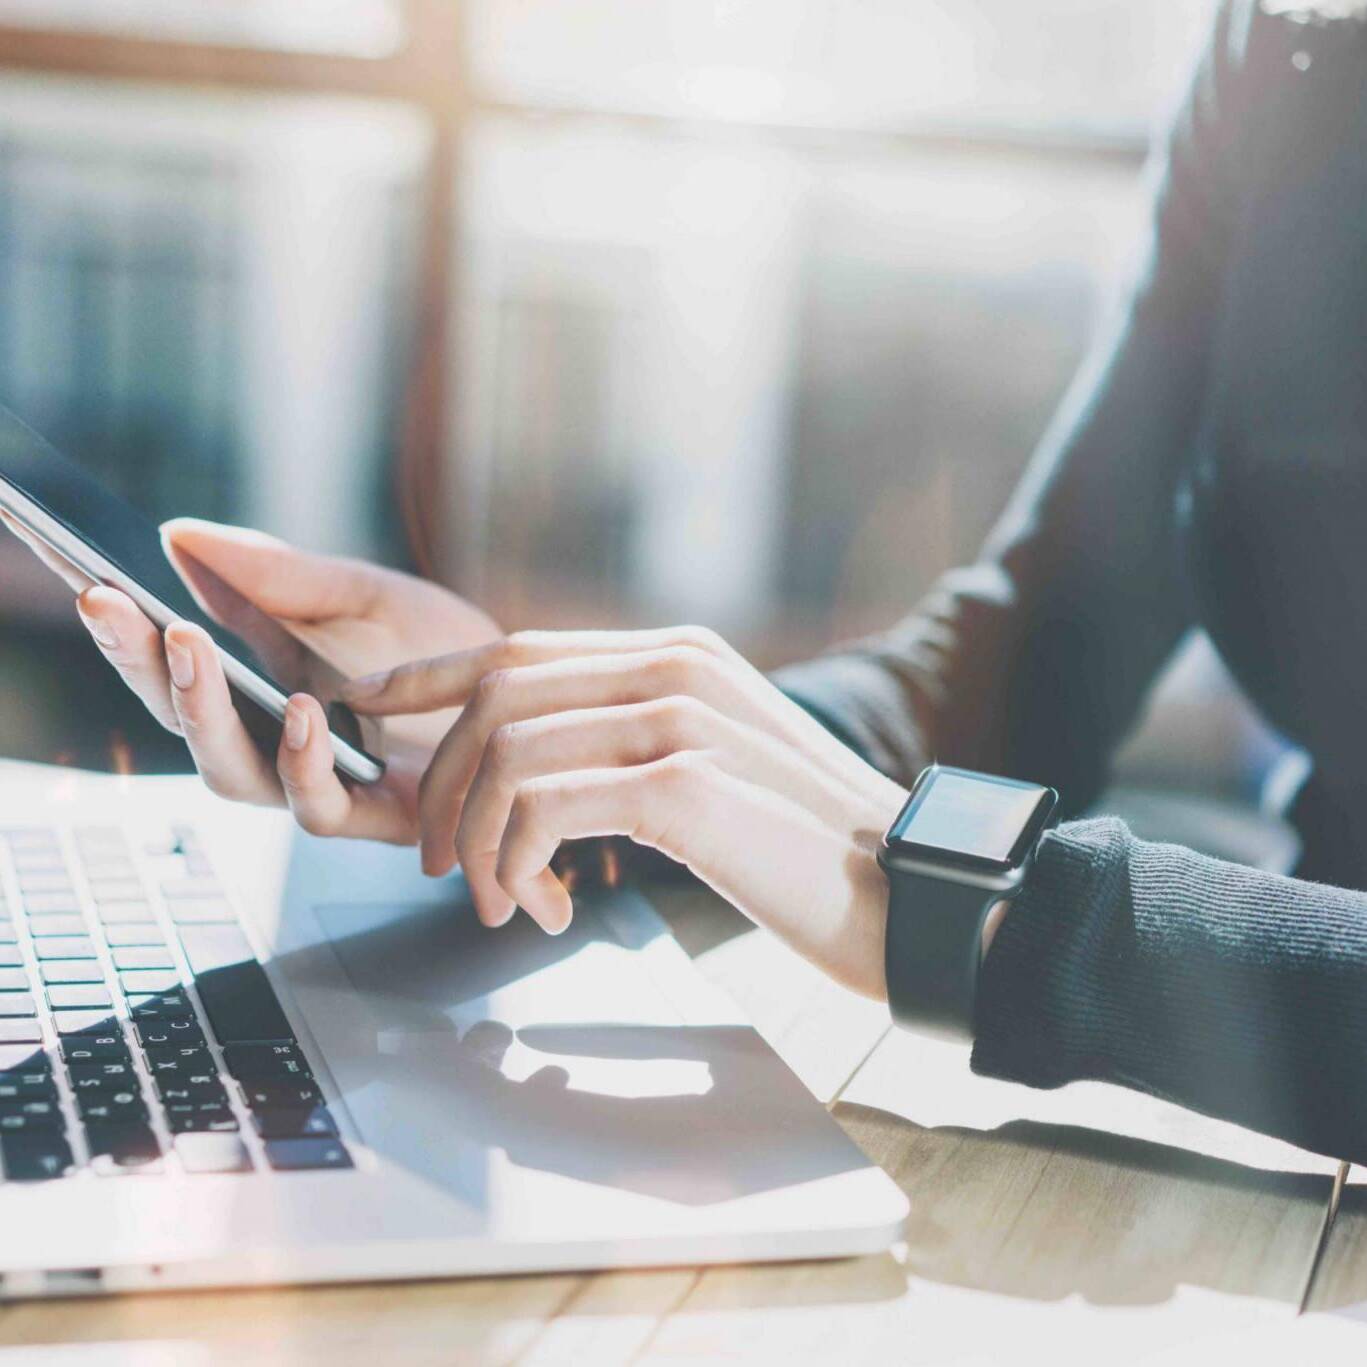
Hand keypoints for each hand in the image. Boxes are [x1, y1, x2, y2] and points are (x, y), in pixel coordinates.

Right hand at [1, 513, 500, 841]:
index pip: (177, 672)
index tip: (95, 590)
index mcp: (264, 686)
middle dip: (151, 673)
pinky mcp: (383, 818)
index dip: (130, 639)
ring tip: (196, 647)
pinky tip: (303, 710)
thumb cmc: (445, 646)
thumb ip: (277, 575)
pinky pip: (323, 808)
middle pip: (188, 729)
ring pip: (237, 776)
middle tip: (129, 617)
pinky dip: (302, 763)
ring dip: (208, 716)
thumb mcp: (360, 594)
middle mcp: (282, 745)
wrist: (537, 689)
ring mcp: (327, 785)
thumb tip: (178, 534)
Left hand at [342, 628, 907, 996]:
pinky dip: (515, 860)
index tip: (370, 707)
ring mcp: (682, 718)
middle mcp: (675, 668)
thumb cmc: (807, 848)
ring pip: (509, 751)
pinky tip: (538, 903)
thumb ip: (641, 740)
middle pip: (497, 695)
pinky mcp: (686, 784)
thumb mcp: (720, 766)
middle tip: (440, 861)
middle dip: (442, 782)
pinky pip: (545, 807)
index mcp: (678, 656)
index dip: (430, 677)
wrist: (909, 895)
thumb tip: (550, 765)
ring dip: (477, 837)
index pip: (522, 650)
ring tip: (499, 901)